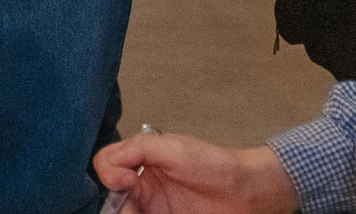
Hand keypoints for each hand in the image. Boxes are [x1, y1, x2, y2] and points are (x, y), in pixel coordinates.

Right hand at [92, 134, 296, 213]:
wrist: (247, 192)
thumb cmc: (215, 164)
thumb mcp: (173, 148)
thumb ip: (139, 148)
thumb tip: (110, 165)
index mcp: (142, 164)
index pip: (107, 166)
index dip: (109, 173)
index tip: (126, 180)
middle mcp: (144, 189)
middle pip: (113, 200)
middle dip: (118, 206)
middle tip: (136, 209)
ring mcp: (156, 211)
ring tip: (147, 213)